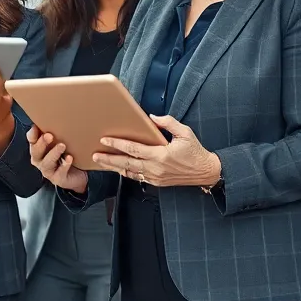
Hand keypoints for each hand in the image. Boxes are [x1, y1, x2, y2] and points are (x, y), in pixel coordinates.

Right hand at [28, 126, 86, 193]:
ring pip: (47, 162)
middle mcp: (40, 159)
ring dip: (54, 153)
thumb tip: (56, 113)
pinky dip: (64, 165)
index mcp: (38, 148)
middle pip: (36, 152)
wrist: (77, 175)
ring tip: (62, 145)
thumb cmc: (65, 155)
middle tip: (49, 135)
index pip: (31, 140)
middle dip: (42, 143)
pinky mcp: (58, 178)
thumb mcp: (59, 142)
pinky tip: (69, 158)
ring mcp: (48, 170)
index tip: (36, 127)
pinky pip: (60, 172)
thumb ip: (55, 131)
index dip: (32, 134)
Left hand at [92, 115, 220, 188]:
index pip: (134, 149)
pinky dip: (126, 173)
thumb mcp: (185, 133)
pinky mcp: (157, 183)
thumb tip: (152, 117)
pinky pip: (138, 178)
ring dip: (114, 167)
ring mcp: (155, 177)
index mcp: (161, 154)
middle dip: (109, 159)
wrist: (205, 172)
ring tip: (101, 162)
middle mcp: (156, 168)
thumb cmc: (195, 151)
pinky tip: (118, 169)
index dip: (118, 144)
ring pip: (129, 172)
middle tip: (95, 155)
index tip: (105, 140)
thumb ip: (168, 123)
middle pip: (126, 163)